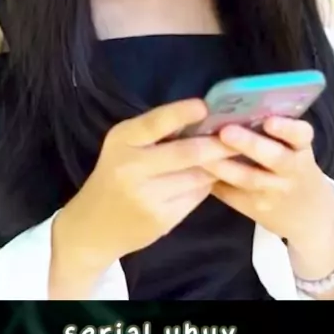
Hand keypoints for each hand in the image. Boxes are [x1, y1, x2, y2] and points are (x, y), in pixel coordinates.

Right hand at [53, 98, 232, 274]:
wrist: (94, 226)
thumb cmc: (114, 175)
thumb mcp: (124, 146)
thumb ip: (155, 133)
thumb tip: (202, 118)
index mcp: (122, 141)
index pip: (155, 123)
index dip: (182, 113)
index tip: (204, 106)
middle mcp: (132, 168)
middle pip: (186, 153)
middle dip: (217, 144)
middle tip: (240, 135)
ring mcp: (148, 196)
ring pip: (197, 176)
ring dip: (217, 165)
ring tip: (232, 154)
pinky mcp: (162, 219)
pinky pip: (196, 196)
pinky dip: (207, 184)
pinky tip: (210, 178)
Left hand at [202, 117, 333, 248]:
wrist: (309, 217)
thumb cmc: (293, 167)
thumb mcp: (295, 148)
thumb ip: (274, 131)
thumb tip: (232, 103)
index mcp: (301, 148)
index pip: (301, 135)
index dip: (287, 128)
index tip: (269, 121)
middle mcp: (291, 170)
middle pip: (275, 158)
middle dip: (250, 144)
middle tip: (225, 132)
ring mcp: (274, 192)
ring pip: (249, 179)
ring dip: (223, 165)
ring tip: (199, 150)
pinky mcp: (255, 208)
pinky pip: (232, 194)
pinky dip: (213, 180)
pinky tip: (194, 169)